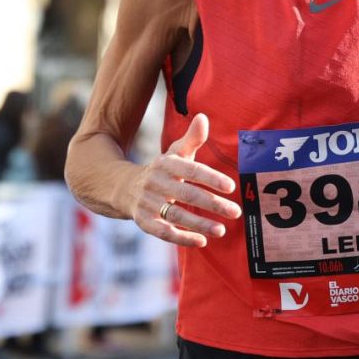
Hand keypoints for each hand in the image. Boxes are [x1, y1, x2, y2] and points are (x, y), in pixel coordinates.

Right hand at [128, 113, 240, 247]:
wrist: (122, 187)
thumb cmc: (161, 171)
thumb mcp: (174, 154)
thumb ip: (192, 139)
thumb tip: (203, 117)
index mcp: (166, 163)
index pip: (191, 170)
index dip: (211, 178)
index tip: (231, 187)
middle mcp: (155, 182)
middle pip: (187, 194)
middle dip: (212, 204)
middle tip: (235, 212)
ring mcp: (147, 202)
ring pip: (175, 215)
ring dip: (199, 224)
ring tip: (222, 230)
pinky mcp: (143, 221)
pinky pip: (163, 232)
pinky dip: (181, 238)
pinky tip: (201, 242)